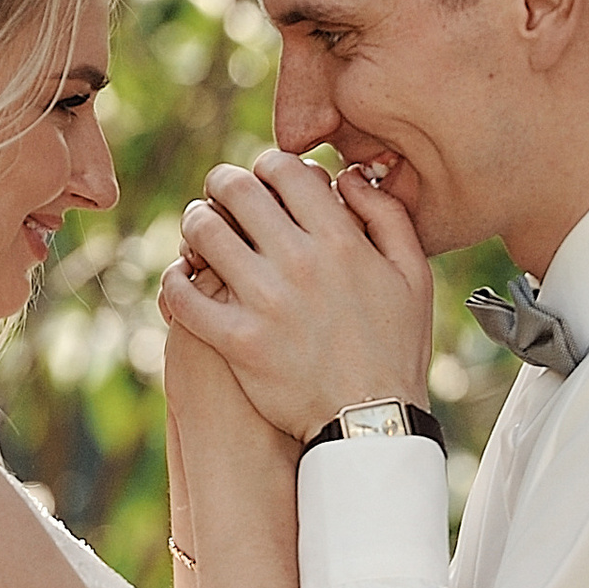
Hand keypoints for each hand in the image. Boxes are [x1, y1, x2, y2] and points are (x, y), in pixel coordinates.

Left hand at [158, 151, 433, 442]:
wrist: (371, 421)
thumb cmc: (396, 348)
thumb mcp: (413, 275)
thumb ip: (386, 215)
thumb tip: (348, 176)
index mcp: (341, 239)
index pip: (283, 168)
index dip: (266, 166)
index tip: (263, 181)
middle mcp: (299, 262)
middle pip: (236, 190)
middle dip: (223, 185)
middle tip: (221, 197)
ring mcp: (264, 301)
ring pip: (203, 231)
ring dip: (196, 224)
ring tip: (201, 234)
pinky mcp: (237, 340)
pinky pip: (183, 294)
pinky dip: (175, 280)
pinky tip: (183, 280)